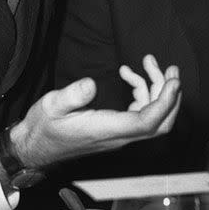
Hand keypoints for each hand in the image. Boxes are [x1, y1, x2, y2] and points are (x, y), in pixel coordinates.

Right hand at [10, 61, 180, 168]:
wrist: (35, 148)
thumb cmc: (43, 128)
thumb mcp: (51, 106)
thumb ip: (71, 96)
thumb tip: (91, 83)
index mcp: (106, 130)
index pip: (147, 122)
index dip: (165, 102)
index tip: (173, 81)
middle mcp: (118, 135)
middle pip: (160, 123)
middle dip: (171, 96)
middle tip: (172, 69)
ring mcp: (119, 133)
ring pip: (152, 116)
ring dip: (156, 88)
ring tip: (147, 61)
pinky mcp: (116, 128)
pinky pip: (140, 112)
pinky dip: (141, 91)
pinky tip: (128, 75)